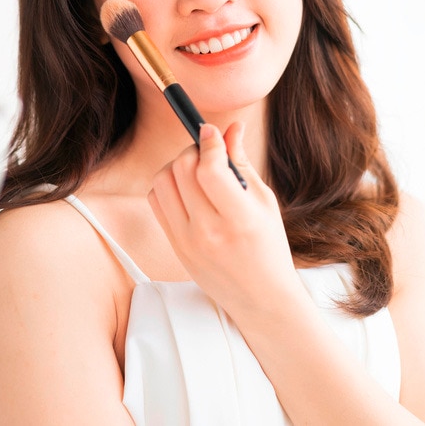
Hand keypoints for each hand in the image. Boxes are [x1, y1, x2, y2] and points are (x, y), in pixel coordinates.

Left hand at [148, 122, 303, 317]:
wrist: (260, 298)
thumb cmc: (269, 247)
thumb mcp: (264, 203)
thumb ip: (241, 163)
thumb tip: (230, 127)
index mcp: (240, 220)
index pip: (209, 170)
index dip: (208, 143)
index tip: (211, 131)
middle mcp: (209, 232)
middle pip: (181, 169)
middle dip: (193, 151)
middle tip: (207, 154)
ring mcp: (186, 242)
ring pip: (162, 181)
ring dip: (177, 167)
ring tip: (197, 173)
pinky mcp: (174, 247)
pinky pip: (156, 201)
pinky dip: (167, 187)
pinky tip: (187, 191)